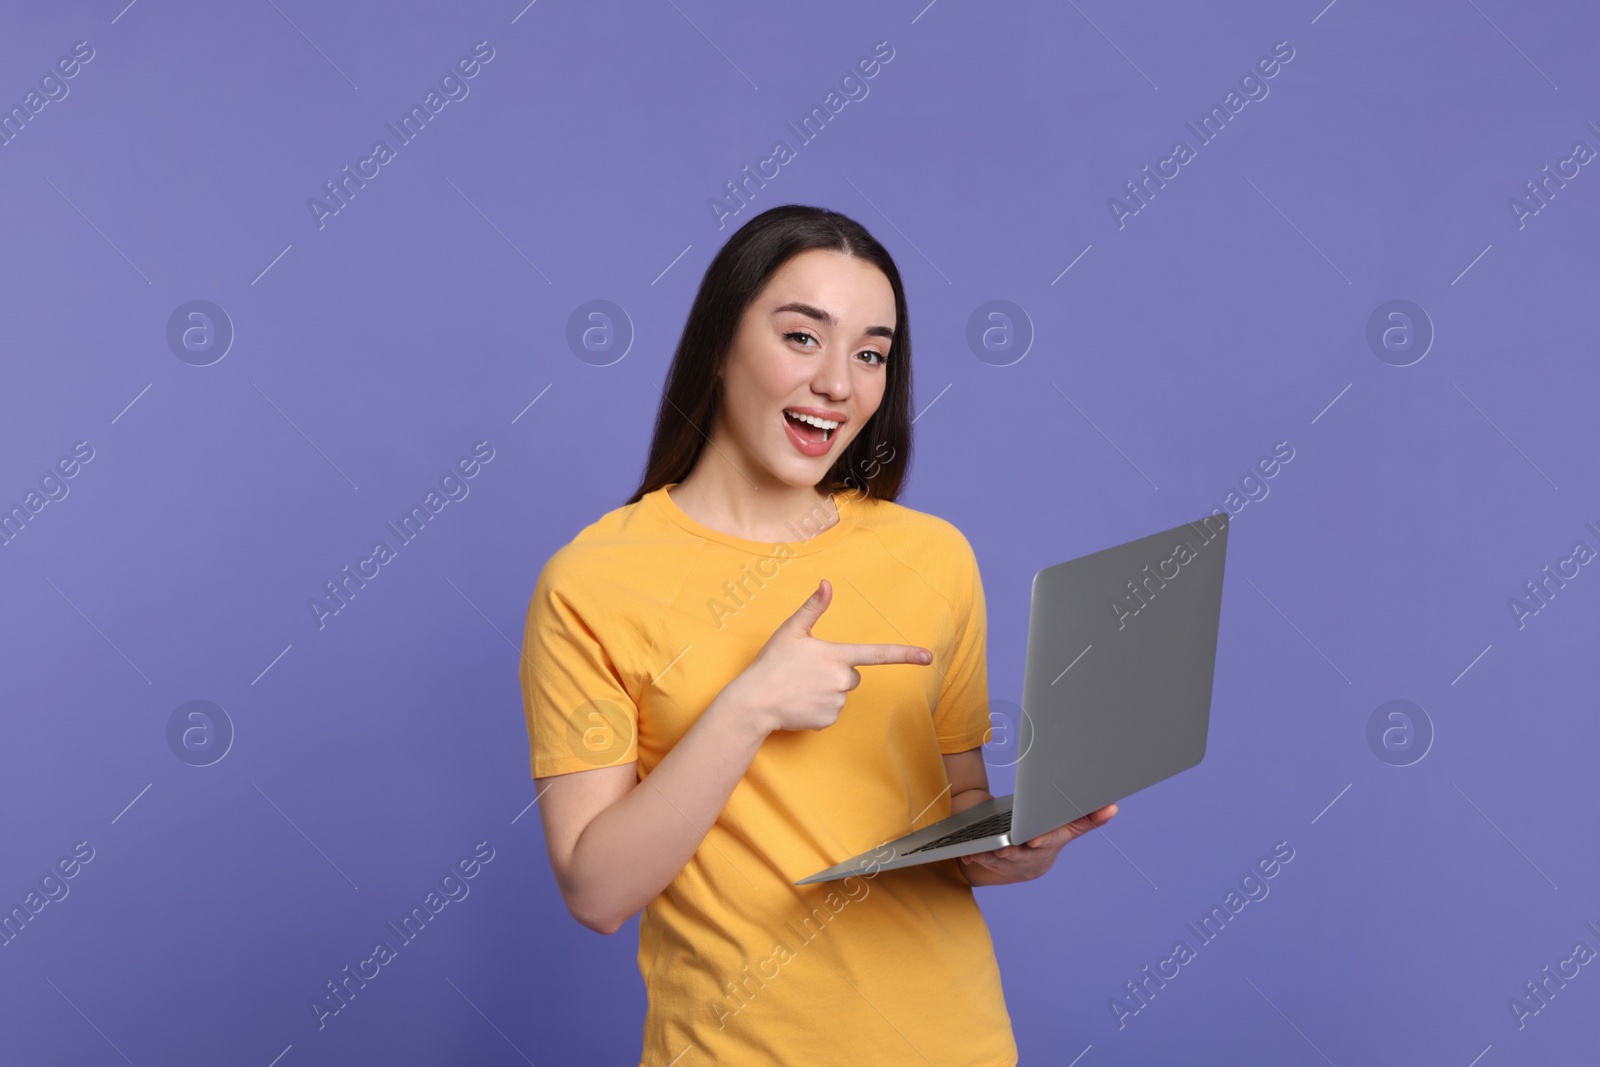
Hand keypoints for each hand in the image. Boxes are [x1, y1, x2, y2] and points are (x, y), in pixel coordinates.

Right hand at [723, 579, 933, 735]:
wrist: (754, 702)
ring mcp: (836, 703)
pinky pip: (831, 711)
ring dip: (826, 690)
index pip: (876, 654)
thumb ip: (813, 608)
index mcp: (836, 655)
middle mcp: (841, 680)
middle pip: (852, 674)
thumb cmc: (771, 663)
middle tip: (808, 672)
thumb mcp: (790, 631)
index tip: (928, 657)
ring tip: (800, 688)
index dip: (904, 654)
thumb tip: (827, 583)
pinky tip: (800, 703)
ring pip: (841, 693)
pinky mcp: (828, 720)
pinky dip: (818, 707)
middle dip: (836, 672)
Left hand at [960, 803, 1118, 883]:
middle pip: (1020, 854)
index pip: (1046, 842)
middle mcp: (1028, 856)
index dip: (1041, 841)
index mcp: (1046, 843)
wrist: (1023, 862)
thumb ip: (1088, 818)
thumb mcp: (1066, 828)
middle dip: (1011, 851)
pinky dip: (974, 857)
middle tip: (1004, 847)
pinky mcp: (989, 861)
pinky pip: (981, 860)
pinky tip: (968, 855)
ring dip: (990, 855)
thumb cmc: (1046, 836)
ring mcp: (1008, 861)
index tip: (1034, 840)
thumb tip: (1112, 806)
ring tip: (983, 849)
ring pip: (998, 860)